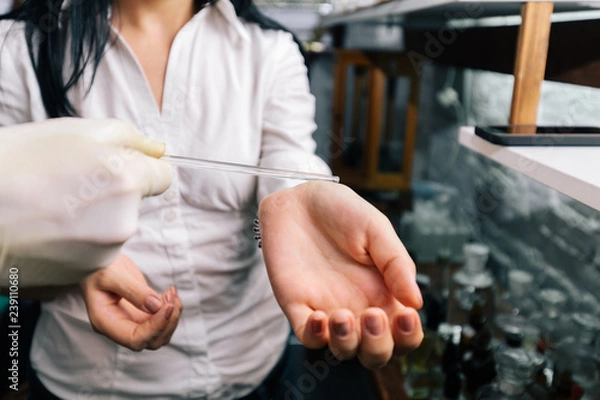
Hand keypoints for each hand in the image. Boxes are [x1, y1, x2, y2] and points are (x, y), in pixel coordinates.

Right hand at [0, 118, 172, 286]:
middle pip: (136, 202)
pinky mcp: (85, 272)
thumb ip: (131, 138)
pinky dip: (78, 239)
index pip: (163, 176)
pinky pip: (94, 248)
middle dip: (113, 191)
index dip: (142, 168)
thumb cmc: (19, 162)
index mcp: (129, 179)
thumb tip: (159, 151)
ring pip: (115, 225)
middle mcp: (126, 220)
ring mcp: (105, 251)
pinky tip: (46, 228)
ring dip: (94, 216)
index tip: (118, 167)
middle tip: (67, 182)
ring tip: (50, 205)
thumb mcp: (77, 131)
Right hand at [80, 254, 182, 350]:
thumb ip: (133, 291)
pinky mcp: (142, 315)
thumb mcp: (112, 275)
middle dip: (168, 322)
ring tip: (171, 293)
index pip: (135, 338)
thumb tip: (156, 306)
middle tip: (171, 297)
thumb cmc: (98, 268)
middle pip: (151, 341)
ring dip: (172, 316)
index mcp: (105, 322)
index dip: (156, 327)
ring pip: (160, 334)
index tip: (167, 306)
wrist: (97, 263)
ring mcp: (131, 323)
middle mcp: (119, 327)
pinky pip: (161, 321)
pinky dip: (171, 309)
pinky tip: (170, 293)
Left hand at [258, 181, 423, 368]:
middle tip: (373, 316)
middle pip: (375, 352)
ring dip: (347, 343)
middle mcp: (358, 308)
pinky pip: (308, 337)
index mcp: (383, 293)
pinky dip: (315, 337)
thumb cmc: (342, 211)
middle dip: (378, 346)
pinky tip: (320, 317)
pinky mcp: (298, 306)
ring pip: (342, 351)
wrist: (299, 198)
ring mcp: (327, 310)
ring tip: (343, 316)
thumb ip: (396, 264)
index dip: (409, 336)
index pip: (402, 333)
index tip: (406, 316)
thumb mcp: (376, 229)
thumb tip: (416, 302)